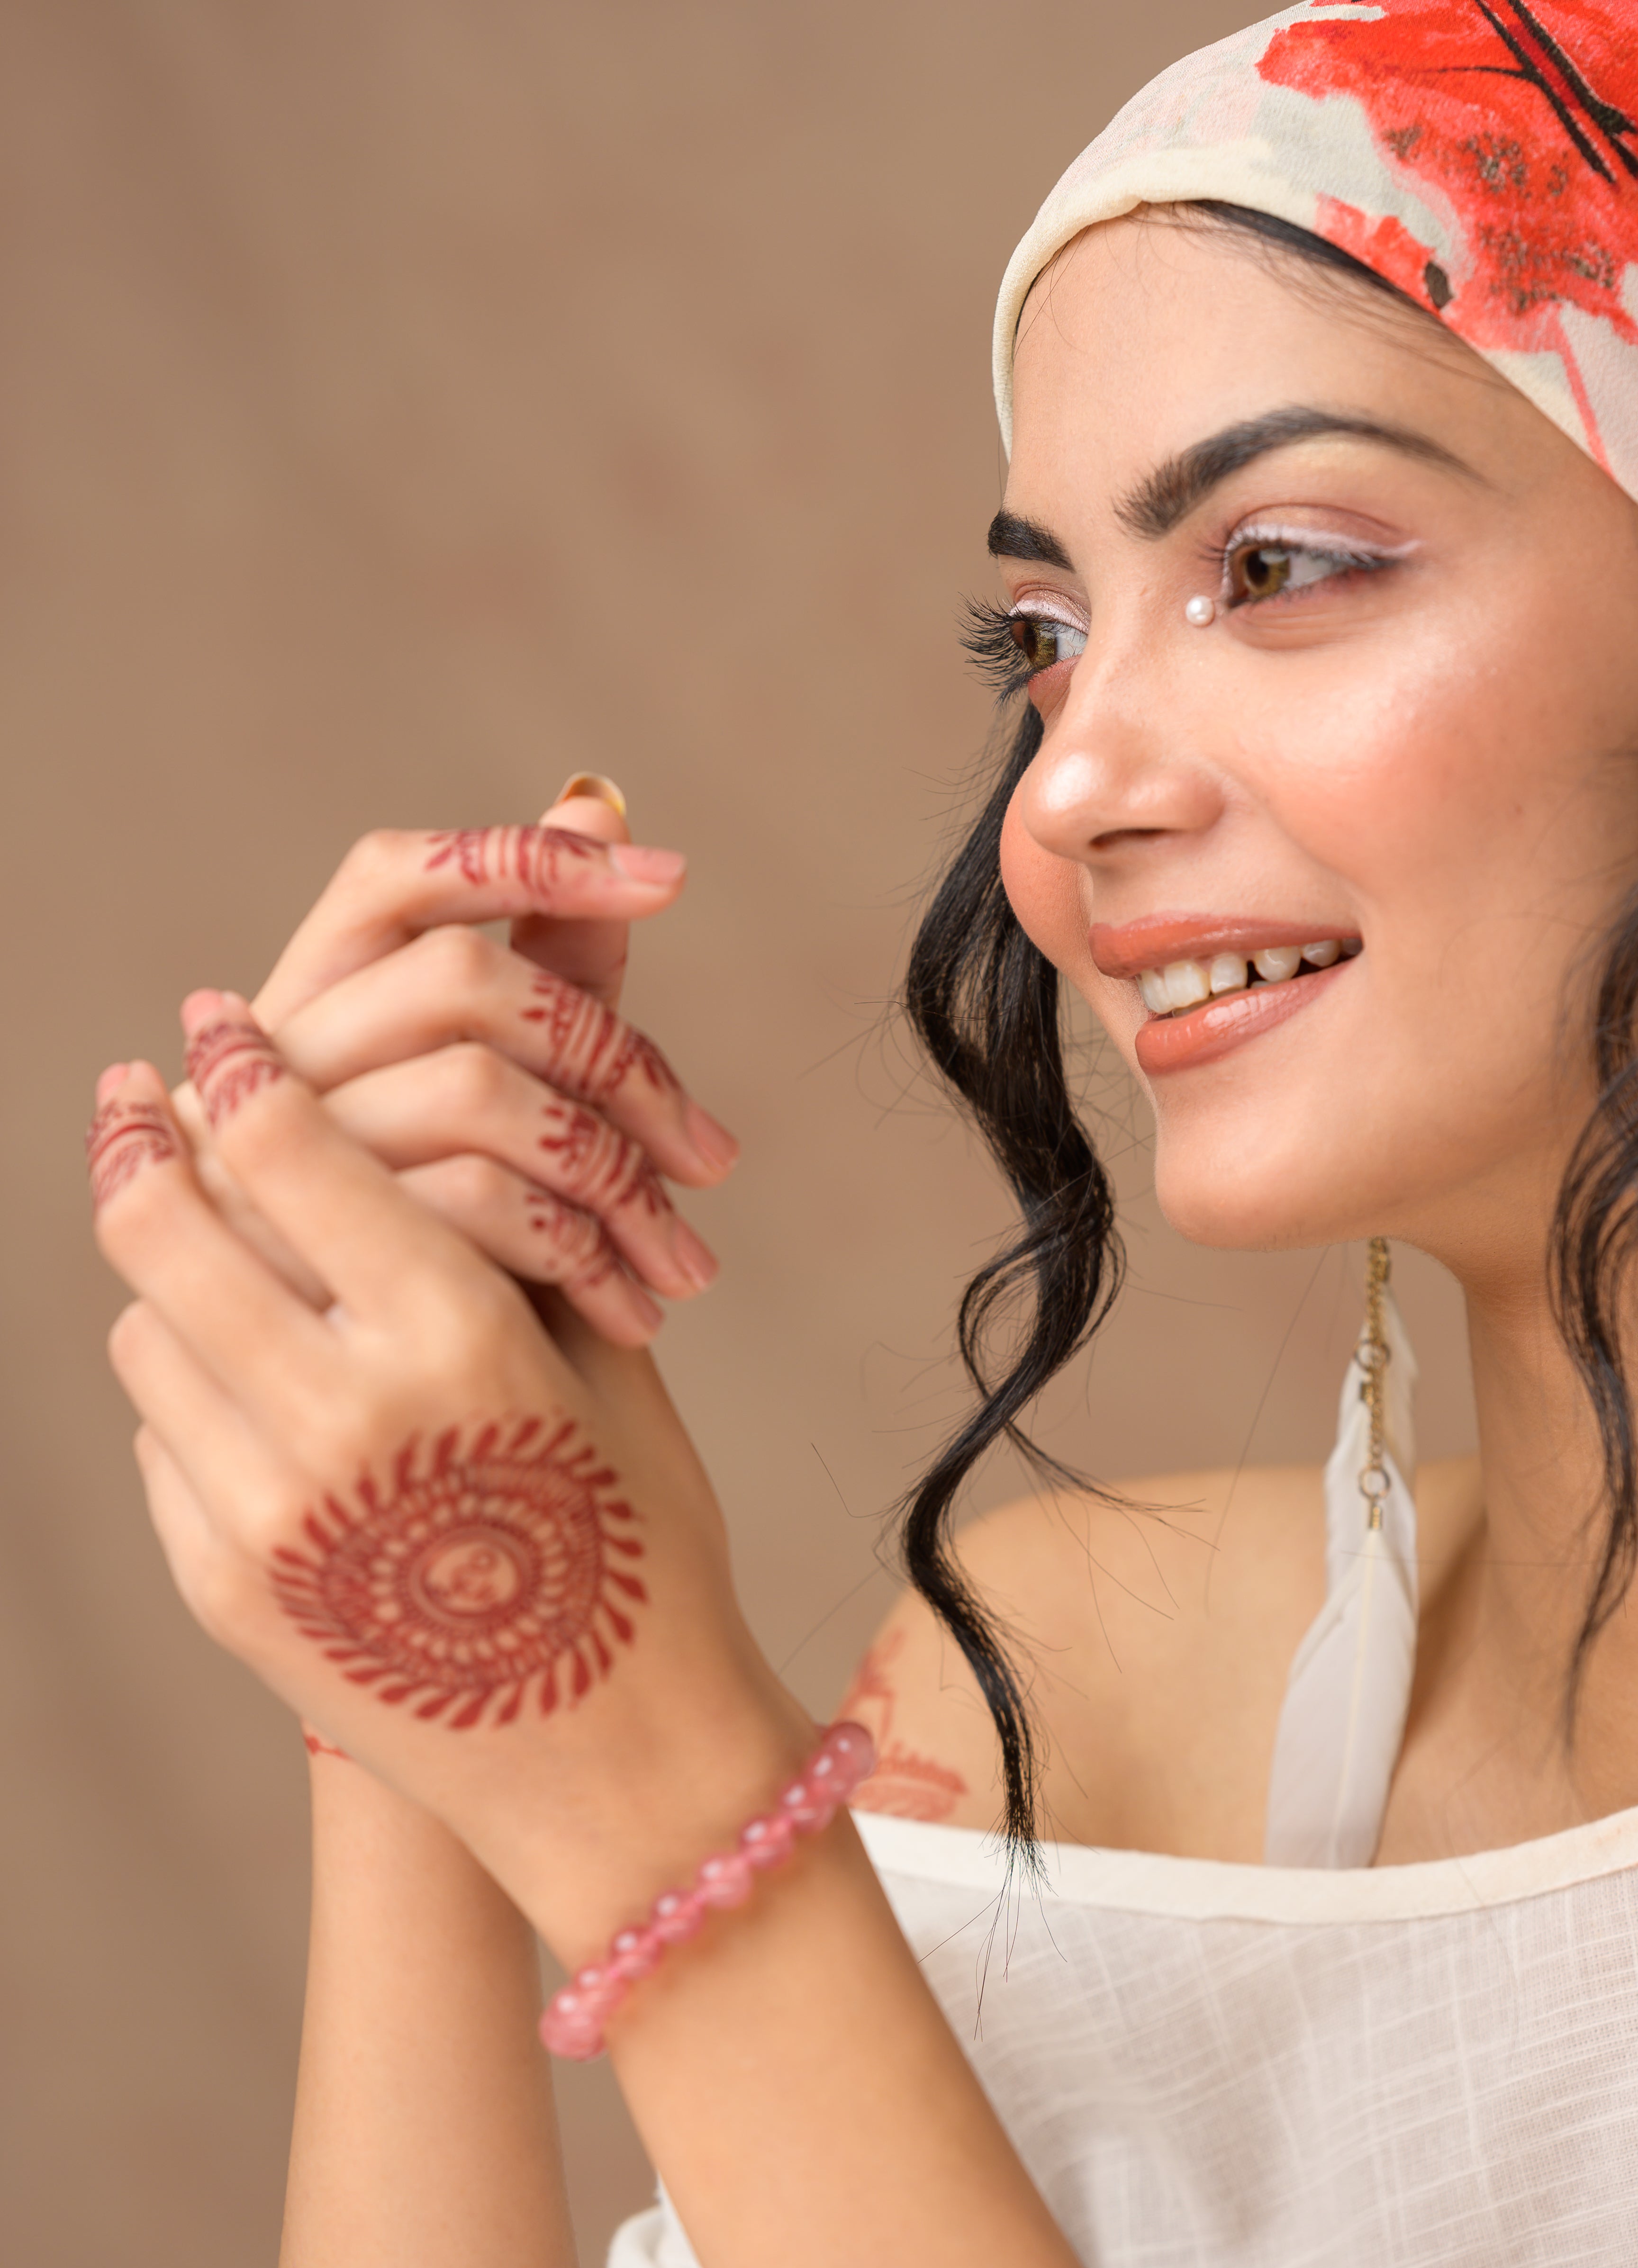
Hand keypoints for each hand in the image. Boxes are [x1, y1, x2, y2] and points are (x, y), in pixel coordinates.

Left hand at [92, 1000, 807, 1960]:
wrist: (624, 1770)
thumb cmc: (647, 1546)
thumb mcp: (610, 1357)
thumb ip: (517, 1214)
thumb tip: (460, 1075)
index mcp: (459, 1341)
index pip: (287, 1143)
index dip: (239, 1062)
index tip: (216, 1023)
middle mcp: (341, 1419)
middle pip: (163, 1221)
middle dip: (145, 1141)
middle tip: (142, 1097)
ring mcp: (266, 1517)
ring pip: (143, 1330)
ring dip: (170, 1276)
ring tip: (213, 1255)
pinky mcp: (224, 1591)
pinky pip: (164, 1439)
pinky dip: (193, 1391)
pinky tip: (254, 1387)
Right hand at [176, 785, 738, 1349]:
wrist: (355, 1448)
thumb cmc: (431, 1260)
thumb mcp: (497, 1111)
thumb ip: (543, 967)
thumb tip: (599, 799)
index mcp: (305, 1005)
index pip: (396, 875)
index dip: (528, 858)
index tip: (672, 881)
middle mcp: (269, 1061)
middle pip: (468, 981)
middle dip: (620, 1060)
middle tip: (716, 1162)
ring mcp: (269, 1153)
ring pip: (477, 1088)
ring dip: (616, 1174)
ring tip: (688, 1266)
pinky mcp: (302, 1251)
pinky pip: (470, 1199)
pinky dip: (576, 1248)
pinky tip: (633, 1312)